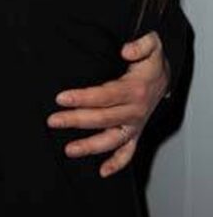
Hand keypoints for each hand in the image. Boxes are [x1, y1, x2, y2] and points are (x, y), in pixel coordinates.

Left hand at [47, 31, 169, 176]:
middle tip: (53, 120)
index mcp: (134, 90)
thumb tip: (126, 51)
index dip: (82, 98)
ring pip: (112, 140)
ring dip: (90, 147)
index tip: (61, 98)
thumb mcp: (152, 45)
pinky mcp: (136, 132)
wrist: (164, 77)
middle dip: (76, 120)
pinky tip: (102, 172)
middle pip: (102, 119)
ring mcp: (135, 124)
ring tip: (69, 150)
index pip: (104, 96)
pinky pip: (128, 153)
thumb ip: (141, 44)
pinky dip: (117, 163)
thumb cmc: (152, 62)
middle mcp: (135, 111)